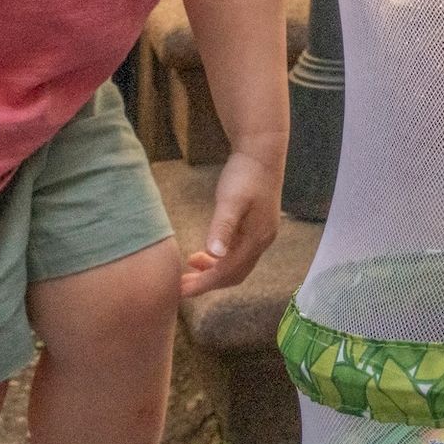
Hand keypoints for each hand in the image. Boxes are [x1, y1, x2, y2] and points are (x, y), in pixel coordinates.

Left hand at [181, 145, 281, 295]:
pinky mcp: (256, 226)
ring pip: (237, 265)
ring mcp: (261, 234)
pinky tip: (206, 252)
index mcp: (257, 239)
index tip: (181, 291)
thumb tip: (215, 255)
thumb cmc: (245, 174)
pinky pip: (238, 253)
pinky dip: (221, 259)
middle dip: (208, 283)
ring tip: (190, 270)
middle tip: (181, 286)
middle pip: (234, 274)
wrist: (262, 152)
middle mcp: (262, 241)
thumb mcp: (230, 200)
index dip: (205, 284)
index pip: (228, 272)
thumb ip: (223, 227)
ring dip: (214, 271)